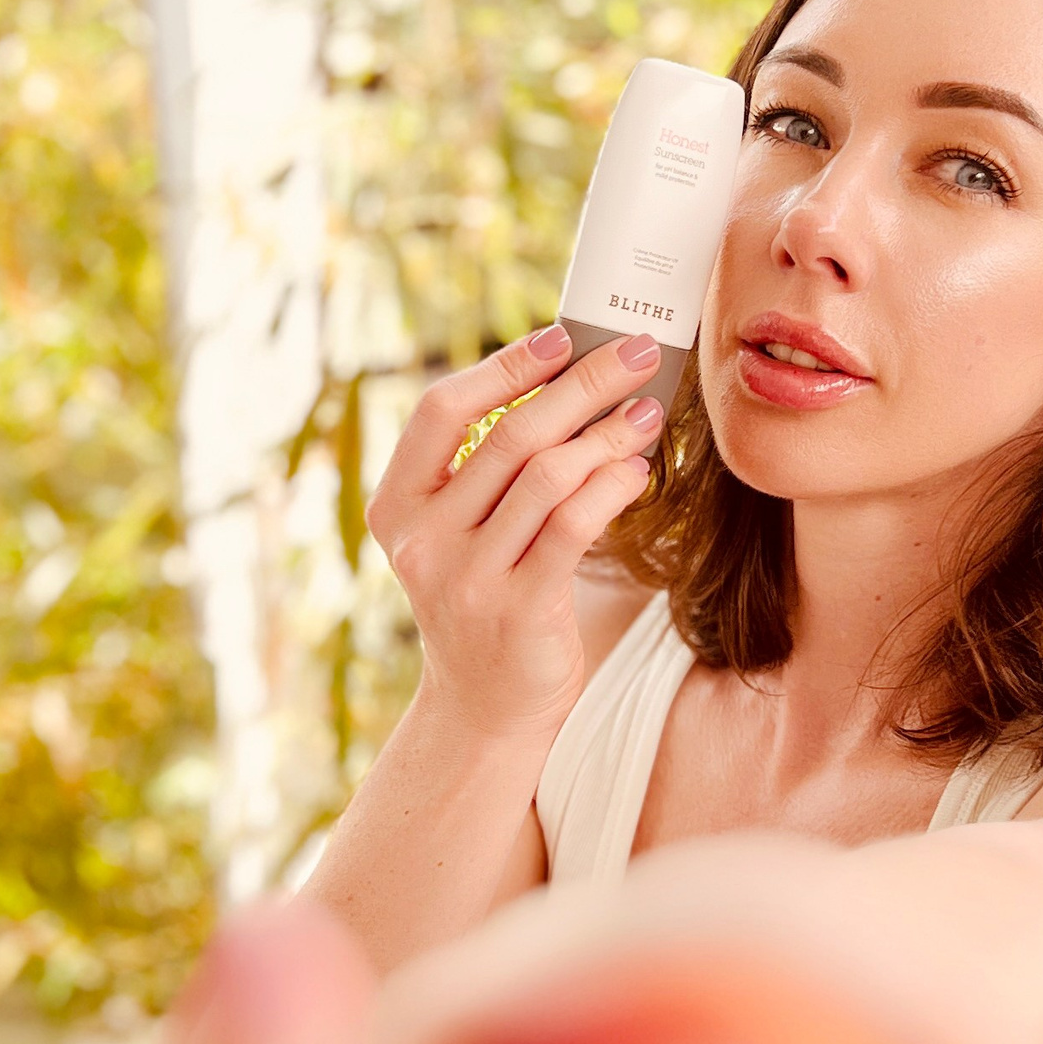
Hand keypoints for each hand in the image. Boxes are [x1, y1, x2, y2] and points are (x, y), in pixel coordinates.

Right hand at [365, 324, 666, 746]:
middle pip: (509, 435)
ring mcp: (466, 579)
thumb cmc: (486, 597)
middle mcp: (421, 540)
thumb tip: (570, 377)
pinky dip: (611, 486)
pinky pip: (574, 525)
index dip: (504, 367)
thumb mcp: (461, 533)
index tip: (563, 337)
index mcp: (396, 506)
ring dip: (607, 434)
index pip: (440, 411)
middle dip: (582, 385)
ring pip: (548, 476)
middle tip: (636, 354)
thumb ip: (489, 469)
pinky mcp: (518, 610)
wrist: (485, 706)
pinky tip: (635, 469)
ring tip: (646, 413)